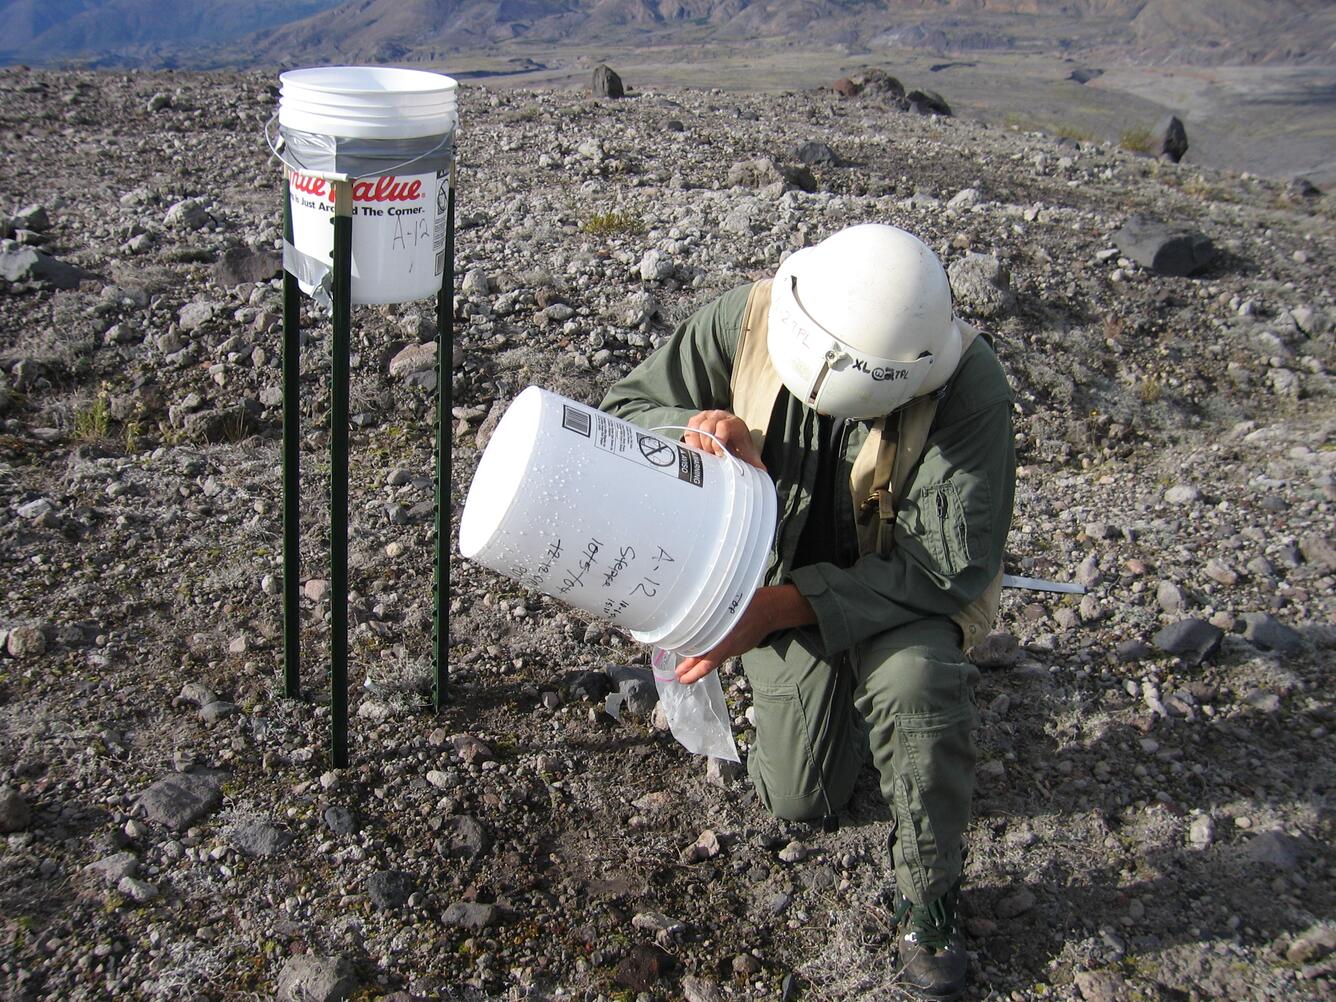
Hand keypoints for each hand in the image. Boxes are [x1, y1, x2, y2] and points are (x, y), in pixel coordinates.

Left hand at [675, 585, 816, 683]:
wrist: (772, 610)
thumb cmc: (750, 605)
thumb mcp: (727, 607)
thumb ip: (712, 617)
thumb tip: (692, 621)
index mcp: (726, 641)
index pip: (708, 662)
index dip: (694, 672)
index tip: (681, 677)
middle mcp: (730, 647)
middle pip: (708, 662)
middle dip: (693, 670)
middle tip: (679, 676)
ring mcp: (736, 647)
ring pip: (714, 656)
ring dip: (700, 661)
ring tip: (685, 667)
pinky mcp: (740, 645)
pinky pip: (723, 651)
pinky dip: (712, 652)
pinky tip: (704, 651)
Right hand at [684, 410, 765, 470]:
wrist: (732, 442)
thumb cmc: (740, 450)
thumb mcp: (749, 457)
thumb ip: (755, 465)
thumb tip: (762, 473)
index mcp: (735, 423)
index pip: (723, 426)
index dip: (718, 441)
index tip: (719, 454)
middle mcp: (720, 416)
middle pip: (707, 426)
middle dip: (707, 444)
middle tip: (711, 456)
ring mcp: (707, 416)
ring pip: (697, 426)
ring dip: (698, 442)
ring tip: (704, 453)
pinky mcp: (697, 420)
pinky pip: (689, 428)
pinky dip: (691, 440)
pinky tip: (697, 449)